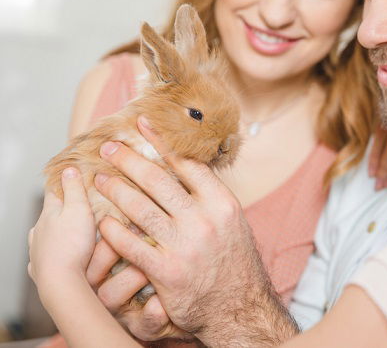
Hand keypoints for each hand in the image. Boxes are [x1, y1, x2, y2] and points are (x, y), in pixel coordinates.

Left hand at [29, 168, 95, 295]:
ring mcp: (37, 249)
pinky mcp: (39, 267)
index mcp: (49, 212)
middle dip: (64, 208)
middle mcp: (39, 229)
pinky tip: (58, 255)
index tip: (71, 174)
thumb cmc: (71, 245)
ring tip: (71, 233)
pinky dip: (52, 252)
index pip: (53, 189)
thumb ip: (74, 189)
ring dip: (56, 231)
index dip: (63, 180)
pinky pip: (44, 255)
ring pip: (45, 234)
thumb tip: (68, 169)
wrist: (60, 282)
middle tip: (81, 207)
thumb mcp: (79, 210)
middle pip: (50, 213)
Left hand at [94, 116, 297, 346]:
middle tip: (108, 148)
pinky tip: (102, 221)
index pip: (187, 164)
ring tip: (100, 179)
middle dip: (128, 160)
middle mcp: (204, 219)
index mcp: (222, 203)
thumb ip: (210, 198)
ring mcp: (184, 245)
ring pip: (140, 209)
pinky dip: (114, 232)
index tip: (143, 125)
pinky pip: (131, 245)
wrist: (240, 308)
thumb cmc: (235, 264)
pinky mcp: (166, 271)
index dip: (161, 142)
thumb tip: (187, 170)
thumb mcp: (234, 224)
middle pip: (158, 180)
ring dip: (115, 190)